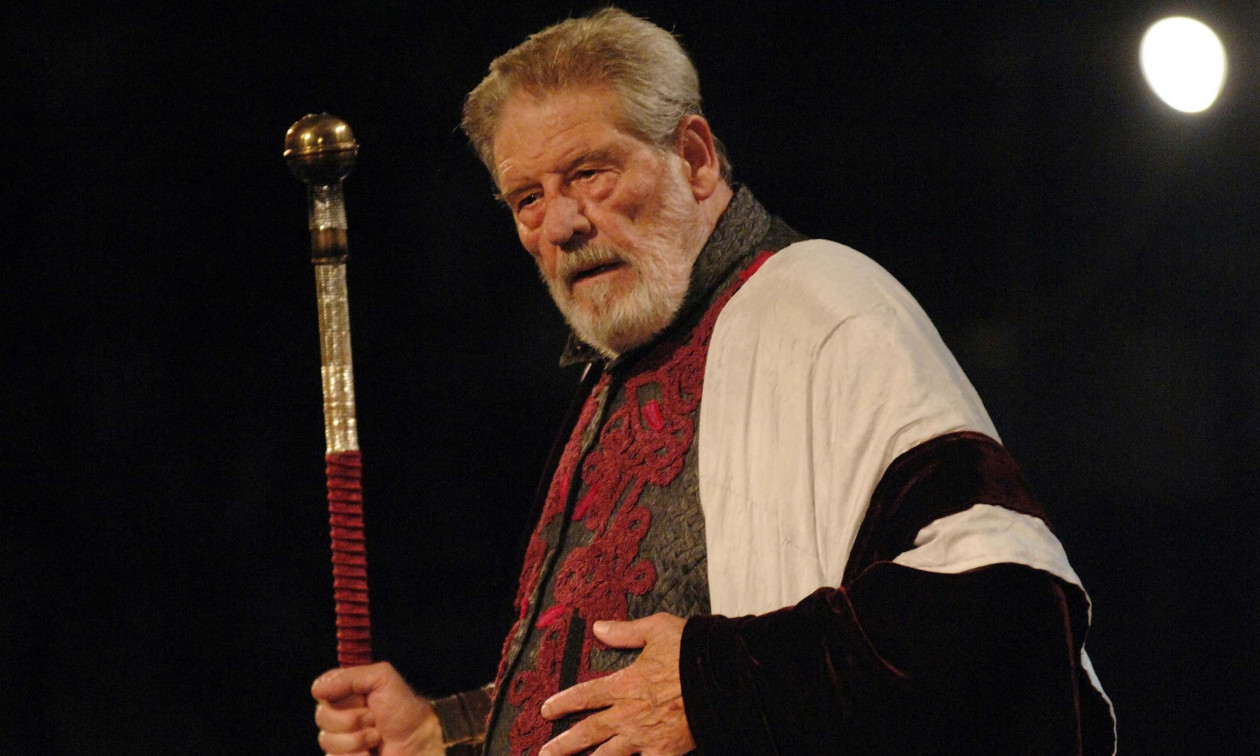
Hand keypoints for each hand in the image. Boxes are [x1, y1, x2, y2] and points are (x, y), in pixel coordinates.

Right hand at [312, 661, 443, 755]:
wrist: (419, 742)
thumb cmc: (404, 709)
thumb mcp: (382, 679)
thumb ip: (350, 677)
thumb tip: (318, 689)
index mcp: (345, 692)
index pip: (320, 691)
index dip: (340, 697)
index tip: (362, 699)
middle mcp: (339, 714)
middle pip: (321, 717)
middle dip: (352, 720)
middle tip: (374, 720)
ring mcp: (341, 739)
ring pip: (327, 741)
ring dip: (356, 741)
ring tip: (376, 738)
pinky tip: (371, 754)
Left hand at [539, 613, 694, 755]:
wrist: (727, 678)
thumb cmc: (693, 651)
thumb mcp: (658, 629)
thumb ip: (626, 631)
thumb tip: (598, 628)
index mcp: (625, 684)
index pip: (584, 695)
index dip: (562, 703)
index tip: (545, 711)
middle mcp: (628, 714)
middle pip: (587, 732)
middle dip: (562, 745)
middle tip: (543, 753)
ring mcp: (645, 737)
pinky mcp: (664, 752)